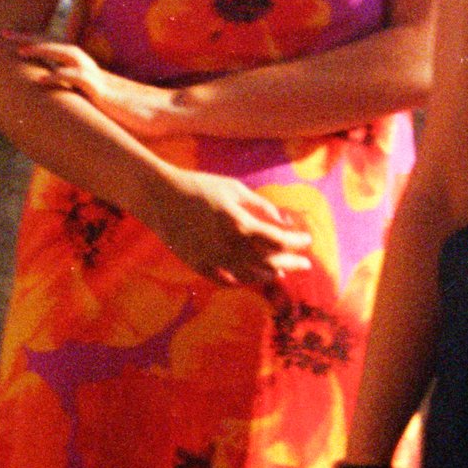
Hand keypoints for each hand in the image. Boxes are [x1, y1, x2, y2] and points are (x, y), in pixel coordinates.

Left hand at [8, 33, 180, 139]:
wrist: (170, 113)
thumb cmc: (143, 115)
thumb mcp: (111, 108)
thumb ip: (93, 104)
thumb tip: (75, 111)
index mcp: (94, 75)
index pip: (64, 52)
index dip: (40, 44)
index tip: (15, 40)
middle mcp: (95, 72)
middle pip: (60, 45)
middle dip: (31, 38)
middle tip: (3, 34)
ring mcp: (100, 81)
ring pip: (68, 54)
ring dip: (43, 50)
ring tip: (20, 50)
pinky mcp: (106, 94)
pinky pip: (80, 80)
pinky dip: (60, 76)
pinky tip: (42, 79)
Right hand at [145, 168, 313, 287]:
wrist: (160, 197)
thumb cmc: (201, 186)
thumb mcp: (235, 189)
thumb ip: (262, 206)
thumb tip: (286, 219)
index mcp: (241, 224)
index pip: (280, 241)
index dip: (297, 242)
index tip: (307, 240)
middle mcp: (229, 246)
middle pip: (269, 263)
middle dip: (291, 263)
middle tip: (306, 265)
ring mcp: (213, 259)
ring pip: (249, 276)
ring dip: (268, 275)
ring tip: (280, 272)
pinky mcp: (198, 265)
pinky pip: (225, 280)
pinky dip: (241, 280)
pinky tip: (250, 276)